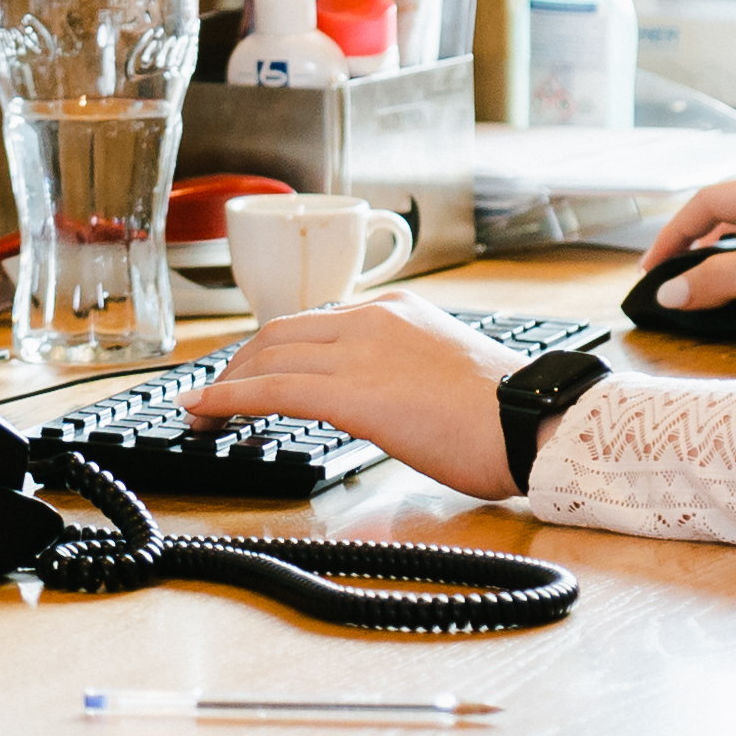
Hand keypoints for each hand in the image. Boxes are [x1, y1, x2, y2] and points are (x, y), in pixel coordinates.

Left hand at [182, 297, 523, 495]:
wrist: (532, 424)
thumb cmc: (504, 415)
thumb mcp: (444, 371)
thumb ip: (402, 372)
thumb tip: (382, 401)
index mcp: (395, 311)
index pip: (314, 324)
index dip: (272, 349)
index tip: (253, 370)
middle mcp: (372, 319)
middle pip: (280, 333)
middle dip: (239, 361)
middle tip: (216, 390)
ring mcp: (360, 352)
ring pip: (269, 355)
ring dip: (227, 382)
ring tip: (202, 408)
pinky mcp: (351, 392)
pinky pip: (273, 389)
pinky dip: (229, 398)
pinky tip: (204, 411)